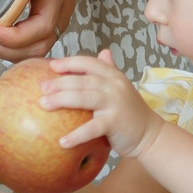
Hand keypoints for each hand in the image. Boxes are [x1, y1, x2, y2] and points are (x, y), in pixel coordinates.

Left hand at [0, 0, 84, 61]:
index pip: (42, 25)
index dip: (16, 35)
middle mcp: (59, 9)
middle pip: (38, 46)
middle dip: (6, 48)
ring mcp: (56, 18)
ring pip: (36, 49)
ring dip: (7, 51)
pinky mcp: (48, 21)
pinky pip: (33, 44)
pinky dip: (12, 48)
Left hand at [42, 49, 161, 161]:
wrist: (151, 134)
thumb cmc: (130, 112)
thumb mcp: (121, 88)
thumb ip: (111, 70)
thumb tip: (103, 51)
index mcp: (113, 76)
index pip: (89, 63)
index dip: (70, 63)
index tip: (52, 66)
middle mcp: (114, 86)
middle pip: (82, 80)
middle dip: (59, 82)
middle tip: (41, 87)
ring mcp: (115, 103)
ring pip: (83, 97)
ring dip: (61, 100)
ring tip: (43, 105)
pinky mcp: (115, 123)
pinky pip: (91, 128)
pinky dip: (76, 135)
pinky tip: (62, 142)